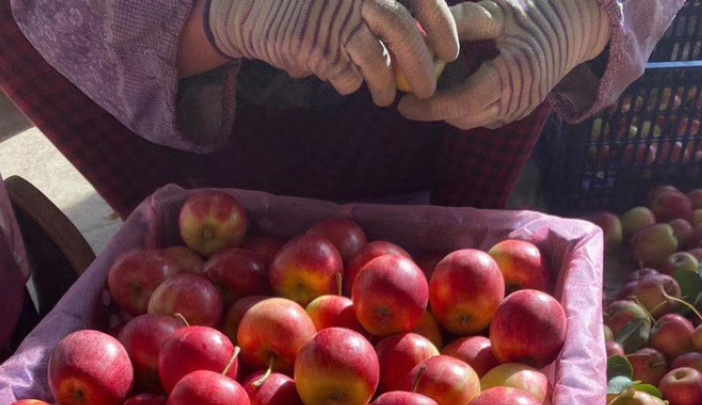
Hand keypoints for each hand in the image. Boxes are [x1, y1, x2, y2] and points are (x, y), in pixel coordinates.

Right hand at [206, 0, 459, 105]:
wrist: (253, 10)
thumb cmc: (314, 6)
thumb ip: (383, 11)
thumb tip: (427, 44)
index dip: (440, 25)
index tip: (449, 52)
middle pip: (402, 33)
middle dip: (420, 68)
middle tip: (427, 89)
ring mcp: (334, 18)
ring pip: (377, 63)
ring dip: (385, 87)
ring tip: (383, 98)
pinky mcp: (315, 47)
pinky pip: (347, 78)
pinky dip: (349, 85)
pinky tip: (339, 77)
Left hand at [397, 0, 609, 128]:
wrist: (575, 26)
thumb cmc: (536, 11)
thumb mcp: (499, 9)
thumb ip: (463, 22)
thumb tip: (421, 33)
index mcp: (514, 74)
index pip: (463, 103)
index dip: (431, 107)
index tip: (404, 103)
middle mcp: (517, 101)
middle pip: (463, 117)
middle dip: (434, 107)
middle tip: (408, 89)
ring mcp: (517, 111)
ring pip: (470, 119)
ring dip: (447, 106)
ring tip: (430, 83)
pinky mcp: (515, 113)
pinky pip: (481, 115)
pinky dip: (462, 104)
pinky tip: (453, 82)